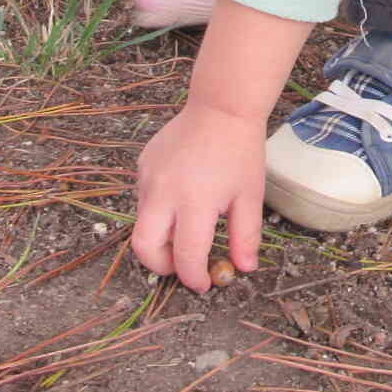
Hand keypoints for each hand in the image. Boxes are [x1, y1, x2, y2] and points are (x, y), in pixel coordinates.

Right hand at [130, 103, 265, 293]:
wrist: (221, 107)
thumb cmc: (240, 152)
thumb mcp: (249, 197)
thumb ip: (245, 237)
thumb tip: (243, 269)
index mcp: (195, 202)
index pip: (186, 256)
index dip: (194, 277)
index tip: (204, 284)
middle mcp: (163, 192)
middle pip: (144, 248)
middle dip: (161, 266)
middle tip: (181, 266)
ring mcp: (148, 178)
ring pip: (143, 224)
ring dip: (162, 237)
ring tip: (189, 227)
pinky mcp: (142, 166)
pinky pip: (144, 200)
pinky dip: (159, 211)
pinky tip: (182, 198)